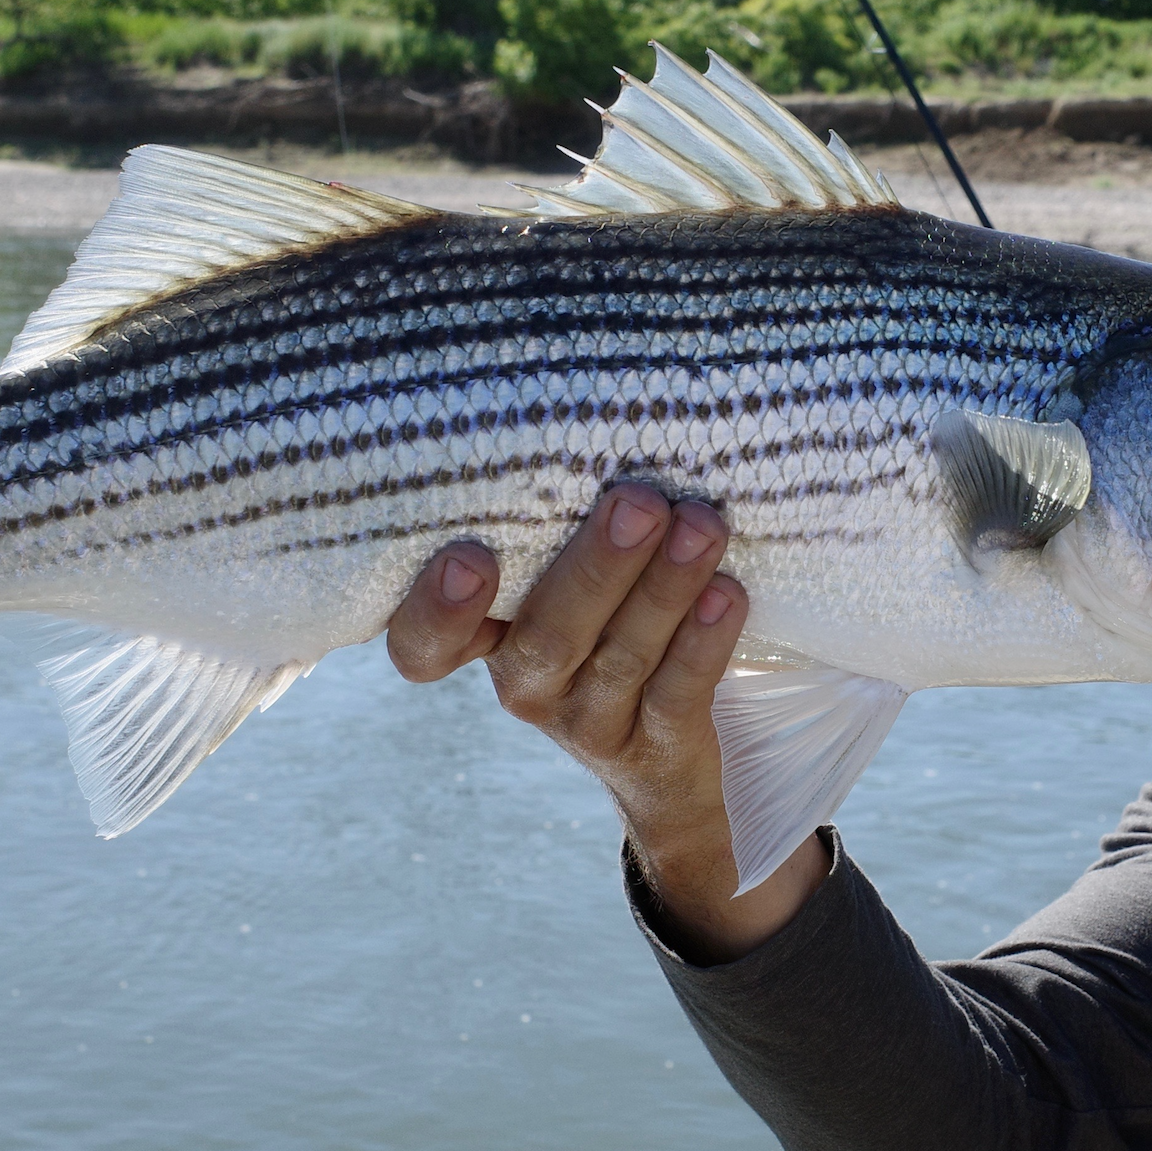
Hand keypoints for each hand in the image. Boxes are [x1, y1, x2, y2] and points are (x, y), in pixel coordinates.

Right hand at [383, 487, 827, 961]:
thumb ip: (554, 514)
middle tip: (638, 503)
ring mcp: (588, 720)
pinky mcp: (655, 747)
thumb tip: (586, 404)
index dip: (437, 612)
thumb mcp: (563, 571)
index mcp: (484, 636)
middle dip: (594, 568)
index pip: (424, 645)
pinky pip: (678, 694)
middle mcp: (525, 683)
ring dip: (663, 589)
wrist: (666, 745)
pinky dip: (704, 642)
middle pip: (546, 638)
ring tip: (701, 527)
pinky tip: (727, 593)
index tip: (470, 557)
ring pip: (620, 658)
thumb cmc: (605, 608)